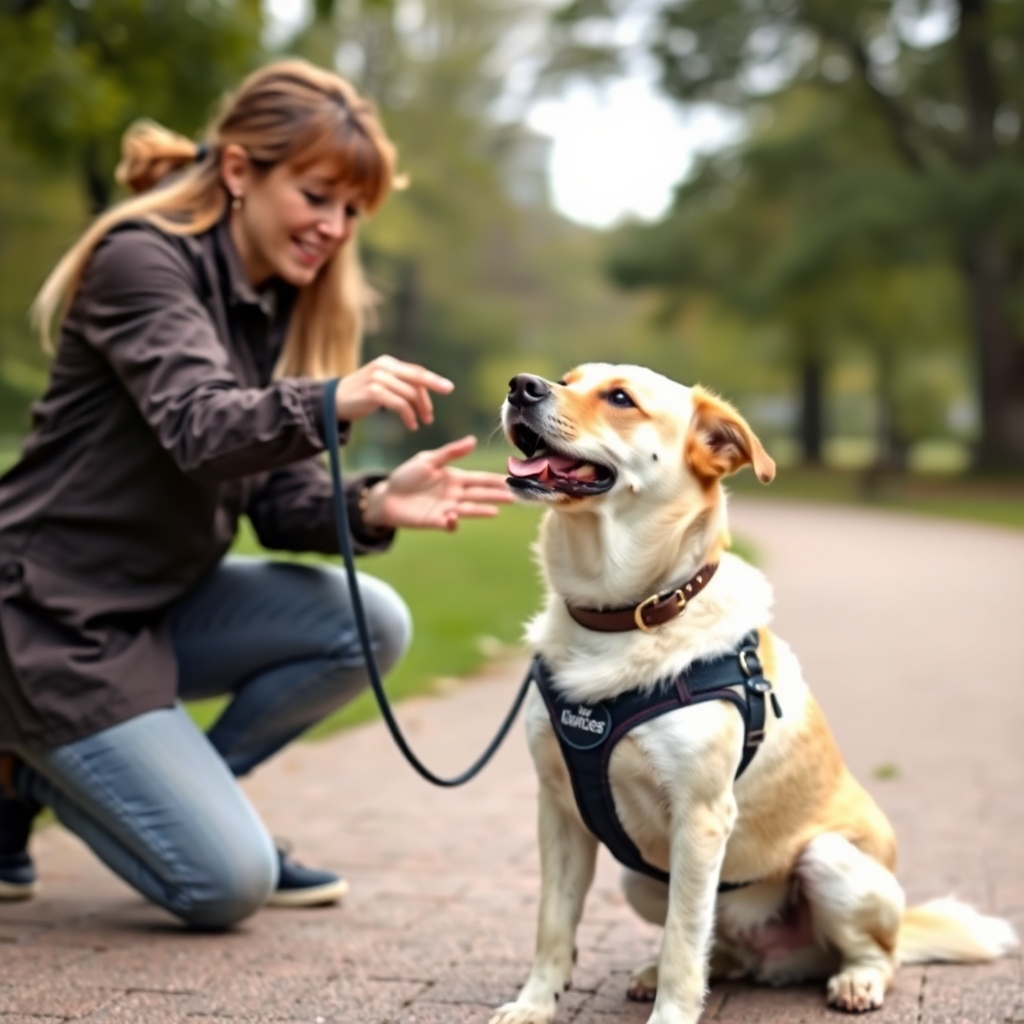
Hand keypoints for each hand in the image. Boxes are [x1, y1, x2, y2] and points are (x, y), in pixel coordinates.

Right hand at [334, 356, 453, 430]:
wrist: (332, 401)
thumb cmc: (360, 396)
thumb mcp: (381, 385)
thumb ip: (399, 384)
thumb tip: (422, 393)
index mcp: (388, 363)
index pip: (416, 371)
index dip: (433, 381)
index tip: (448, 389)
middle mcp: (384, 366)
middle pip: (417, 378)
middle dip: (433, 391)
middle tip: (440, 407)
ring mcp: (378, 378)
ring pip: (409, 394)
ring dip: (419, 411)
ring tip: (422, 423)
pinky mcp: (373, 391)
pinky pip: (399, 404)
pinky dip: (408, 416)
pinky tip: (412, 425)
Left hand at [362, 437, 514, 531]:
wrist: (387, 496)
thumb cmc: (407, 476)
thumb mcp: (428, 460)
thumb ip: (450, 452)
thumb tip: (473, 440)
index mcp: (455, 478)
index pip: (480, 479)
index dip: (496, 479)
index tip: (512, 480)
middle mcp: (455, 494)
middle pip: (480, 494)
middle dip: (496, 495)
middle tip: (514, 497)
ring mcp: (447, 508)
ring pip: (469, 509)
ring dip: (481, 511)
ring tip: (495, 511)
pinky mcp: (435, 521)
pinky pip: (449, 523)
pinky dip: (453, 522)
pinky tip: (454, 516)